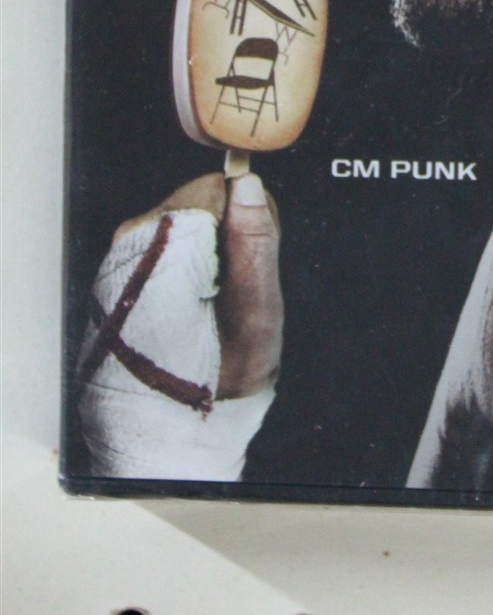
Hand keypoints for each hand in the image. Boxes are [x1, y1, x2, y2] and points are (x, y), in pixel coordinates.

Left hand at [113, 171, 283, 397]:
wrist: (169, 430)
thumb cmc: (219, 377)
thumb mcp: (257, 313)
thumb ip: (256, 242)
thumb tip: (249, 184)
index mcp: (167, 250)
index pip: (214, 189)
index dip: (242, 219)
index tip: (246, 263)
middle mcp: (131, 245)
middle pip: (195, 202)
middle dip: (221, 234)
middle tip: (229, 291)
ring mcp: (117, 258)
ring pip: (179, 221)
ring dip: (201, 251)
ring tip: (206, 304)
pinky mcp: (114, 272)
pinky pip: (159, 245)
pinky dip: (180, 266)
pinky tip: (185, 306)